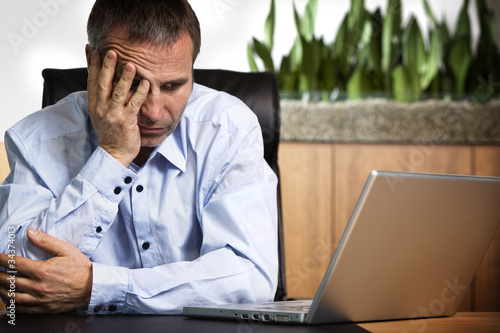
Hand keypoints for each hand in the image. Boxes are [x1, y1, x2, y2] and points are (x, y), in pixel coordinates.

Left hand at [0, 228, 91, 313]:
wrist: (93, 287)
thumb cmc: (81, 268)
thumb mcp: (66, 250)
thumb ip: (46, 241)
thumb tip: (30, 232)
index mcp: (43, 270)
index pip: (15, 264)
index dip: (3, 259)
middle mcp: (38, 286)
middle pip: (9, 281)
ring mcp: (40, 299)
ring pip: (12, 297)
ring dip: (1, 290)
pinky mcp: (43, 308)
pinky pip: (22, 309)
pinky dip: (11, 305)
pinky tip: (8, 300)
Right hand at [86, 49, 149, 166]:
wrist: (114, 153)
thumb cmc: (110, 131)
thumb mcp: (100, 112)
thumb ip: (101, 96)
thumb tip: (103, 77)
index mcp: (93, 104)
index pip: (91, 80)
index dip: (91, 64)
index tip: (93, 48)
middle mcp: (101, 108)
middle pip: (103, 83)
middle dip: (106, 66)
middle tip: (112, 51)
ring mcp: (113, 115)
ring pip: (118, 93)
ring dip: (125, 78)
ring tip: (131, 64)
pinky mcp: (126, 122)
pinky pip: (134, 105)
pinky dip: (140, 94)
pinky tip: (146, 83)